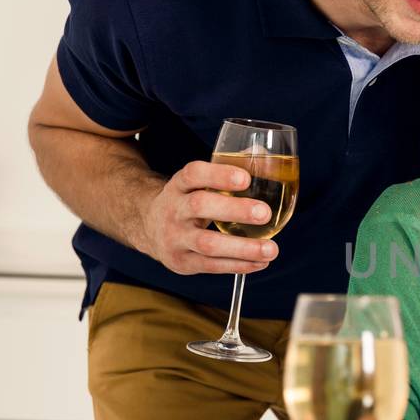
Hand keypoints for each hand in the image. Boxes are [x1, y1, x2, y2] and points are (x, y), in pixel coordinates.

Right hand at [138, 161, 279, 274]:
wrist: (148, 228)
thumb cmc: (186, 202)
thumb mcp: (196, 184)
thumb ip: (224, 172)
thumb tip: (259, 153)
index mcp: (178, 185)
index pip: (193, 174)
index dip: (218, 174)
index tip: (246, 178)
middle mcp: (173, 210)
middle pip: (199, 206)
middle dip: (235, 210)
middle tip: (265, 213)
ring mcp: (175, 238)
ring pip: (207, 243)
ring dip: (243, 248)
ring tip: (271, 249)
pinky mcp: (181, 262)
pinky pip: (211, 265)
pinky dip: (239, 265)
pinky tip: (261, 262)